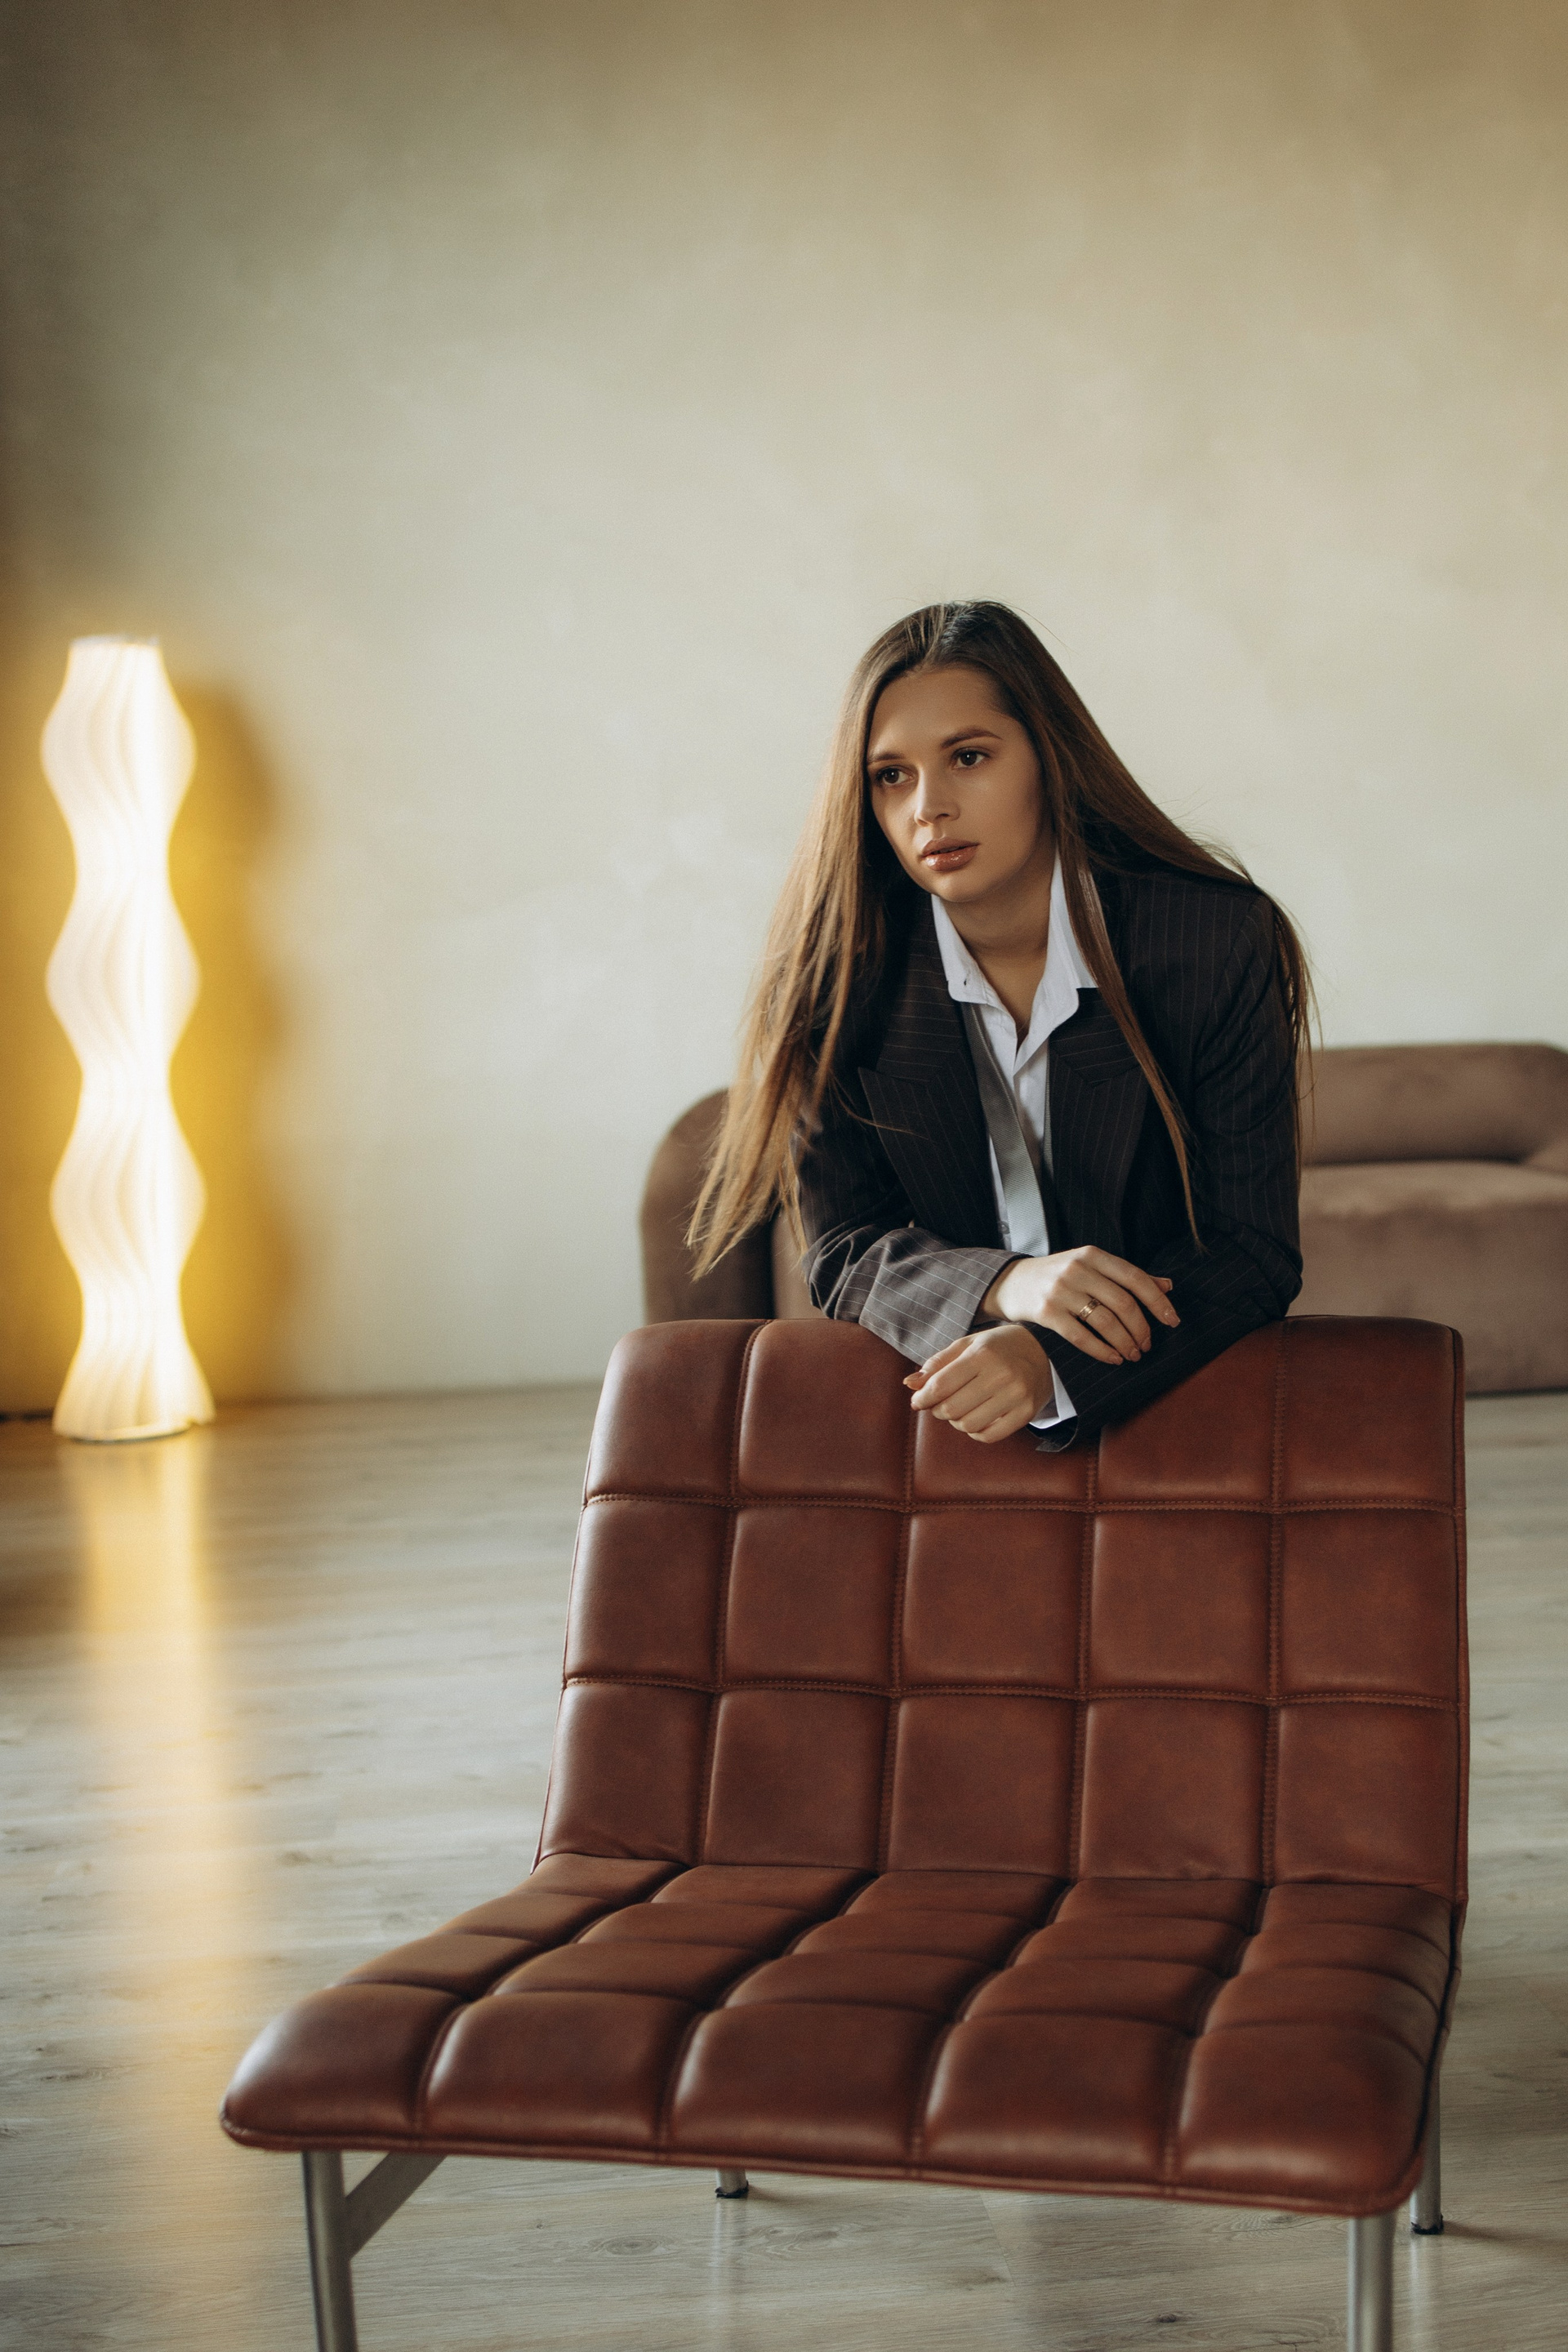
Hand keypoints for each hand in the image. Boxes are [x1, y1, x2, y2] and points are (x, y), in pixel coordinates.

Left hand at [902, 1325, 1053, 1443]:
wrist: (1042, 1351)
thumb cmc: (997, 1347)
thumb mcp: (966, 1345)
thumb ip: (937, 1363)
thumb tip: (910, 1384)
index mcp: (983, 1354)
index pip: (941, 1385)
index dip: (922, 1397)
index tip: (918, 1400)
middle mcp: (1002, 1375)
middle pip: (952, 1409)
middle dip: (938, 1410)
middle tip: (939, 1404)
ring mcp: (1017, 1396)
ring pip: (969, 1425)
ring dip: (956, 1422)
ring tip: (959, 1410)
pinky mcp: (1026, 1413)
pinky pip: (989, 1436)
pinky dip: (975, 1432)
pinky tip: (975, 1419)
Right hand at [980, 1246, 1178, 1365]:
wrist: (1009, 1282)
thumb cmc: (1057, 1275)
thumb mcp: (1089, 1266)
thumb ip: (1126, 1275)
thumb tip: (1168, 1286)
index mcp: (1093, 1255)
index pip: (1135, 1277)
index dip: (1157, 1301)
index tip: (1172, 1321)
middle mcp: (1077, 1269)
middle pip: (1123, 1303)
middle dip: (1141, 1328)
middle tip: (1147, 1345)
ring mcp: (1060, 1291)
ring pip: (1105, 1321)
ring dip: (1125, 1342)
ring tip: (1132, 1355)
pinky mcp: (1046, 1312)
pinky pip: (1081, 1337)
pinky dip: (1102, 1351)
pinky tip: (1113, 1358)